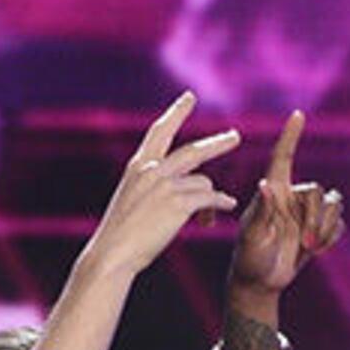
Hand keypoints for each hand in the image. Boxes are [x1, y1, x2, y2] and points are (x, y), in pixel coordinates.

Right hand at [81, 93, 242, 286]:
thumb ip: (157, 187)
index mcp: (138, 166)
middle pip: (193, 151)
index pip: (160, 131)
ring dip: (210, 199)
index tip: (189, 97)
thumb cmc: (124, 234)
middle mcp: (152, 170)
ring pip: (203, 183)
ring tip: (211, 215)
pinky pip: (210, 199)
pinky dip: (221, 203)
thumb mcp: (135, 200)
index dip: (176, 113)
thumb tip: (189, 186)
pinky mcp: (178, 203)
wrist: (113, 253)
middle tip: (236, 137)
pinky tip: (229, 205)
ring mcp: (165, 186)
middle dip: (218, 144)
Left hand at [225, 110, 344, 300]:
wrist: (260, 282)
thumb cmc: (249, 258)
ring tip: (310, 246)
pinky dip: (331, 237)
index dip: (290, 136)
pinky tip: (315, 250)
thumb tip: (266, 186)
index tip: (298, 115)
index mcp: (273, 192)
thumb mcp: (251, 237)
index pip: (283, 158)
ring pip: (334, 204)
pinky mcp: (319, 229)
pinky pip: (339, 223)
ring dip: (326, 227)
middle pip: (318, 190)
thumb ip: (262, 212)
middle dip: (317, 216)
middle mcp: (291, 197)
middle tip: (305, 241)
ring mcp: (306, 213)